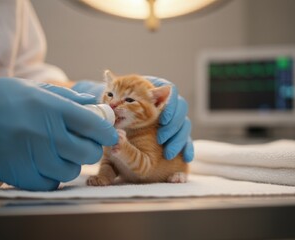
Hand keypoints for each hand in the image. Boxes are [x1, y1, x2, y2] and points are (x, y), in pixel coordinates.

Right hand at [0, 73, 117, 190]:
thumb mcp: (34, 89)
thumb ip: (68, 99)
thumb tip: (94, 104)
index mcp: (52, 108)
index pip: (94, 125)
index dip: (107, 132)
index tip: (109, 135)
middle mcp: (45, 133)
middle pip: (88, 153)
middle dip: (89, 149)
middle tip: (80, 143)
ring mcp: (32, 156)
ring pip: (70, 172)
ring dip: (68, 164)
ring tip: (55, 152)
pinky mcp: (18, 175)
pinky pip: (50, 184)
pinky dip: (50, 177)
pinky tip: (41, 164)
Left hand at [72, 77, 193, 161]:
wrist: (118, 126)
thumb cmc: (117, 109)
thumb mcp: (116, 102)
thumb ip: (114, 89)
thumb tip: (107, 73)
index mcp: (156, 92)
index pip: (171, 91)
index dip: (169, 104)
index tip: (162, 118)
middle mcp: (168, 105)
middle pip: (181, 108)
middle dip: (173, 124)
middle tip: (161, 138)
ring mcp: (173, 120)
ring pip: (185, 125)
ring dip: (179, 139)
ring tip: (168, 153)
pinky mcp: (176, 135)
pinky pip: (187, 140)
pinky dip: (188, 148)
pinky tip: (186, 157)